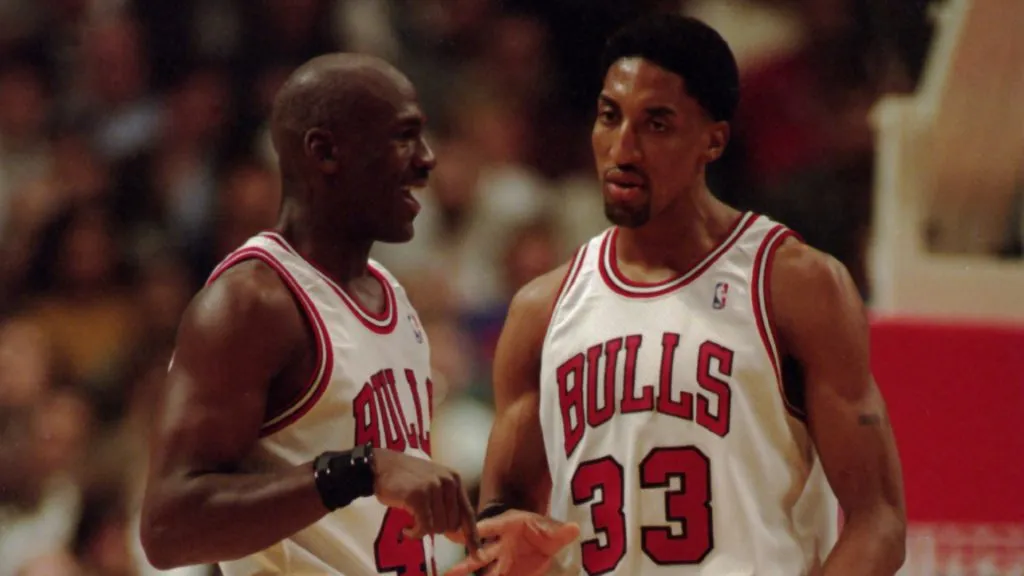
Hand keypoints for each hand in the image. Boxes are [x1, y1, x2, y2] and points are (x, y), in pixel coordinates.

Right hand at [372, 449, 479, 551]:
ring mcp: (434, 487)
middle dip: (437, 529)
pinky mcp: (419, 496)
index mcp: (455, 480)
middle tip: (422, 521)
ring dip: (424, 530)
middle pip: (452, 524)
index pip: (468, 513)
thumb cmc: (407, 478)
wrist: (382, 466)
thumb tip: (457, 534)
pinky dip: (415, 533)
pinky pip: (424, 527)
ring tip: (412, 521)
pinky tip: (406, 529)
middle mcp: (448, 482)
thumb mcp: (433, 485)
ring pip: (438, 527)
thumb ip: (447, 505)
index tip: (476, 554)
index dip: (472, 535)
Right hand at [445, 510, 579, 575]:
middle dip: (465, 564)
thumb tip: (574, 529)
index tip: (453, 535)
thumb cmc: (548, 530)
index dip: (472, 532)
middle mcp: (500, 544)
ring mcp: (503, 560)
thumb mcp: (555, 530)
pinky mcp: (509, 573)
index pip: (488, 528)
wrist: (552, 543)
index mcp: (508, 526)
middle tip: (448, 573)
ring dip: (468, 575)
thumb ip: (561, 531)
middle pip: (480, 554)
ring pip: (483, 571)